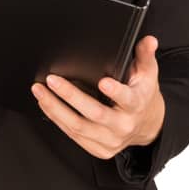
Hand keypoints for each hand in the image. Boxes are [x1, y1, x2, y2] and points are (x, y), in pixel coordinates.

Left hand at [31, 35, 165, 158]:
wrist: (146, 125)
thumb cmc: (141, 96)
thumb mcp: (148, 74)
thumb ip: (145, 55)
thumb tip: (148, 40)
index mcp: (137, 105)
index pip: (128, 99)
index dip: (115, 92)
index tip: (102, 82)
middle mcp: (123, 125)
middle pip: (95, 113)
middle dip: (71, 96)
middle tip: (53, 80)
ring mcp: (110, 140)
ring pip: (78, 127)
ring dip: (55, 108)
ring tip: (40, 91)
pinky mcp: (98, 149)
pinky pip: (73, 135)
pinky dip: (57, 119)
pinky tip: (46, 105)